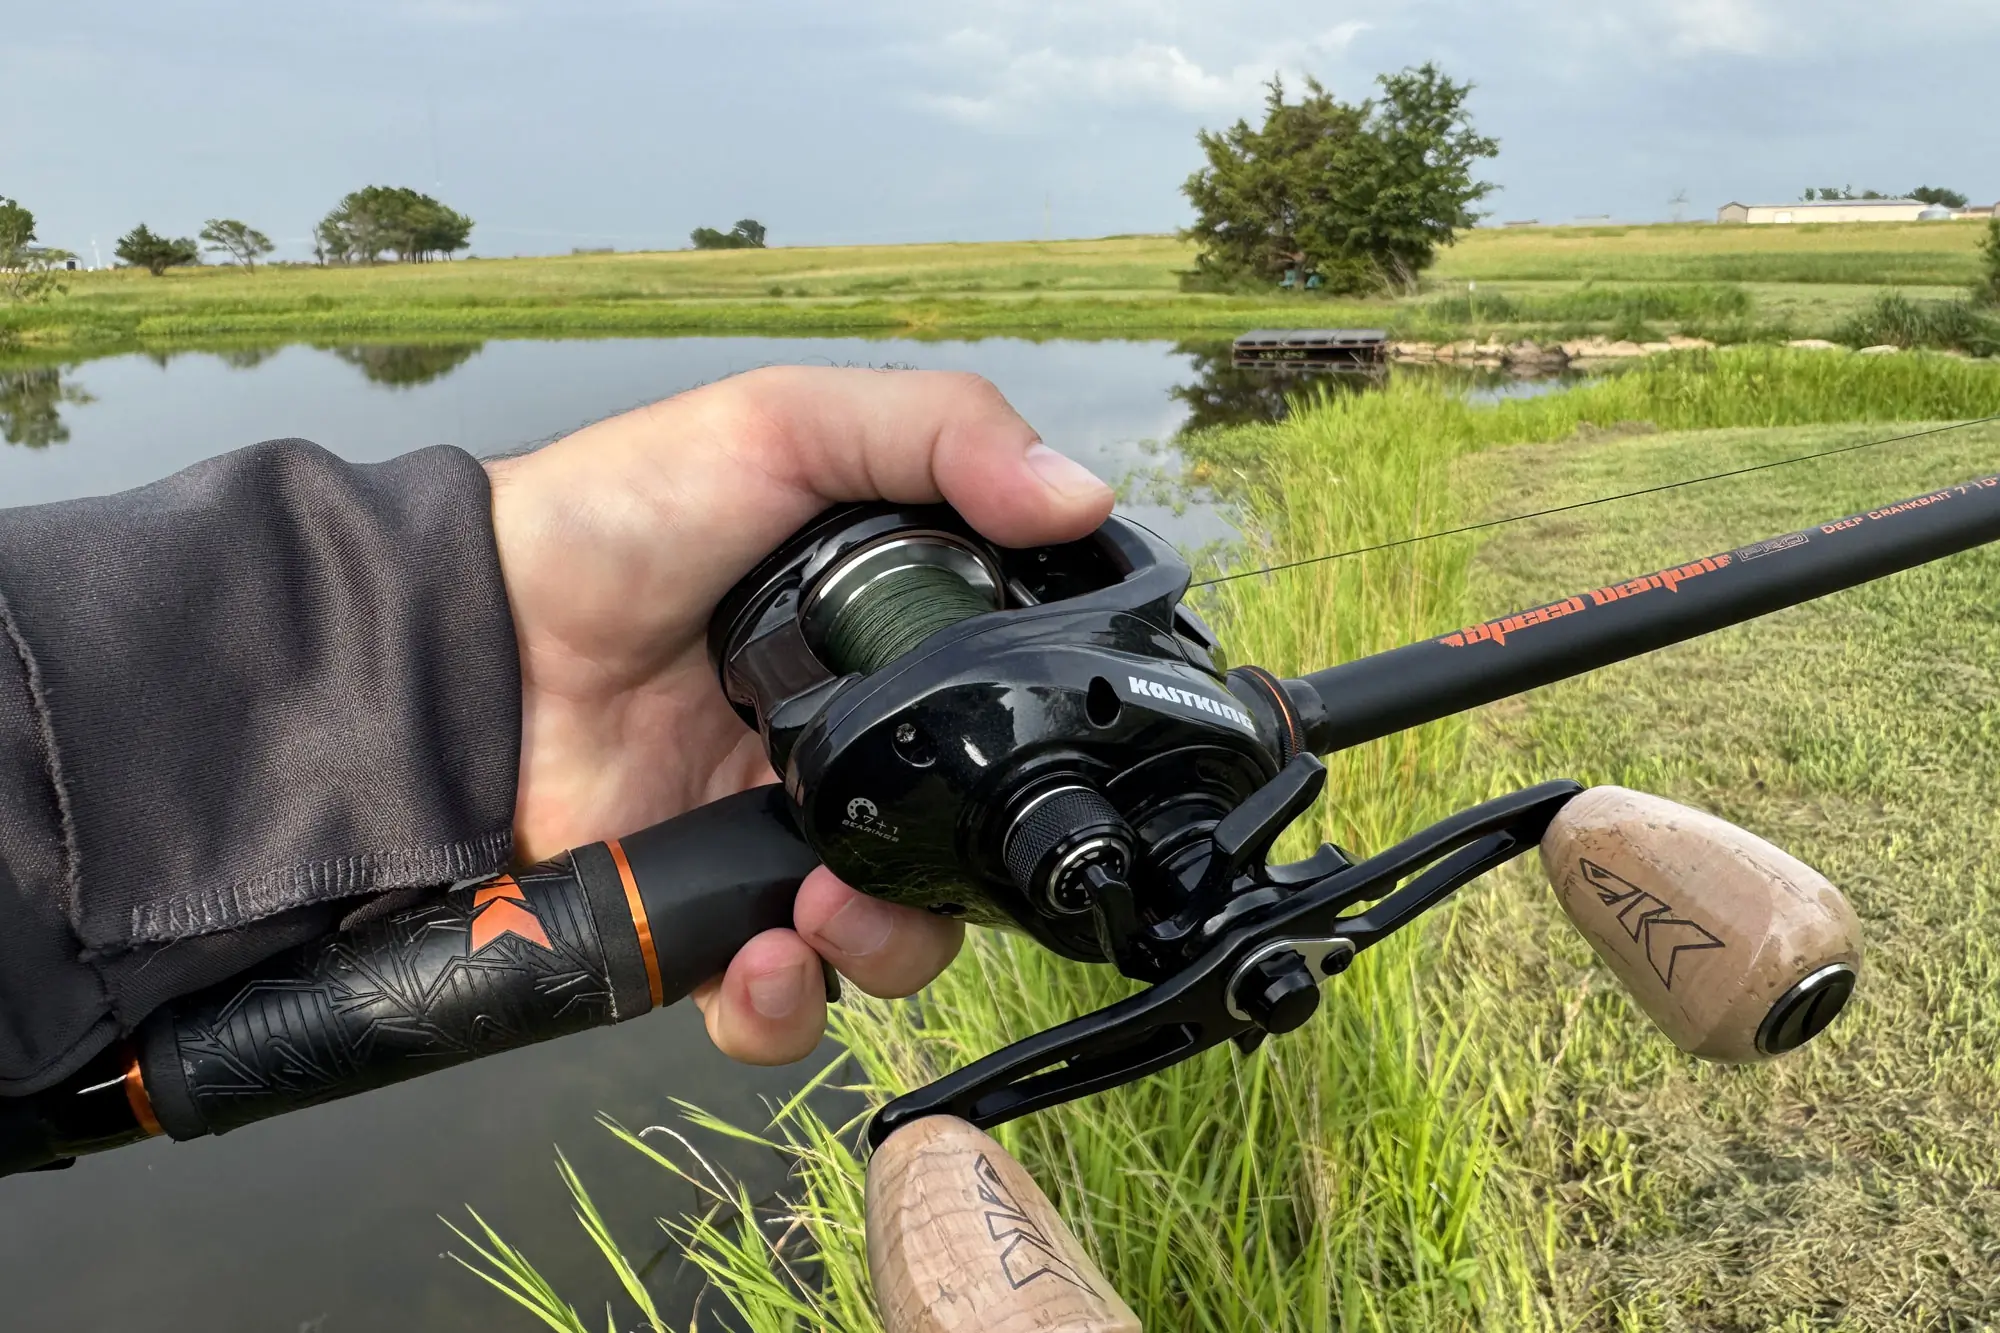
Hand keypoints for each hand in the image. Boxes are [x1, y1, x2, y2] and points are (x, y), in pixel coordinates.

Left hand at [484, 368, 1114, 1063]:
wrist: (472, 631)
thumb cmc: (618, 515)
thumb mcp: (788, 427)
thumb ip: (943, 435)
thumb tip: (1083, 494)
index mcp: (882, 650)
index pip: (998, 722)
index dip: (1029, 752)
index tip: (1037, 763)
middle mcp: (842, 751)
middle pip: (959, 852)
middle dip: (956, 884)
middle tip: (898, 859)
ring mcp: (770, 840)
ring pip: (886, 941)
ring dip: (880, 949)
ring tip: (816, 913)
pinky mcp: (699, 914)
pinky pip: (777, 1004)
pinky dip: (785, 1006)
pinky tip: (761, 956)